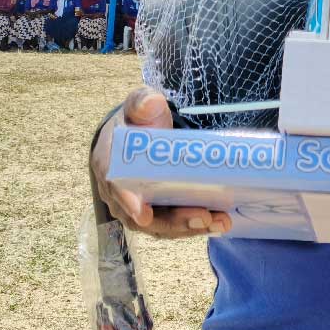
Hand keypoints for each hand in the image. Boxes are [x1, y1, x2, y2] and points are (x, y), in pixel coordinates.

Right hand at [90, 87, 231, 238]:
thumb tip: (150, 103)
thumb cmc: (137, 121)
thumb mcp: (138, 106)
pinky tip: (220, 222)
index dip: (129, 202)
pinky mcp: (157, 212)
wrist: (140, 132)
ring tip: (220, 221)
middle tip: (204, 217)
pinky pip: (173, 225)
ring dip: (190, 227)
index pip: (116, 187)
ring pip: (161, 225)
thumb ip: (142, 103)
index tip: (144, 214)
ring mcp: (138, 207)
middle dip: (174, 221)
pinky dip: (195, 225)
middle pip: (143, 216)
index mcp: (108, 165)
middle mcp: (120, 193)